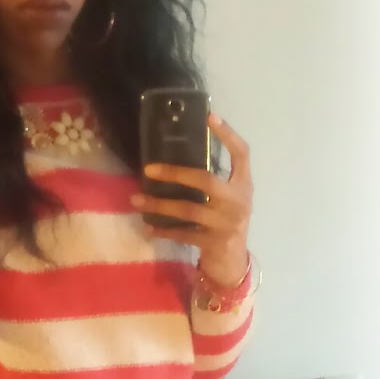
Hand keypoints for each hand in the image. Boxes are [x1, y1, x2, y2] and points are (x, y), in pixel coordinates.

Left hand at [132, 113, 252, 286]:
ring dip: (159, 205)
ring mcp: (227, 223)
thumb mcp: (228, 198)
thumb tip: (177, 157)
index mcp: (243, 185)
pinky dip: (164, 230)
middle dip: (175, 173)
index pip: (242, 153)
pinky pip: (183, 233)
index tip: (209, 117)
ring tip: (136, 200)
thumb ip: (214, 180)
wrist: (233, 261)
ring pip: (188, 208)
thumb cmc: (225, 221)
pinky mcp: (214, 242)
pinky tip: (149, 227)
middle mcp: (238, 201)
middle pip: (206, 180)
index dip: (228, 135)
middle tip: (149, 169)